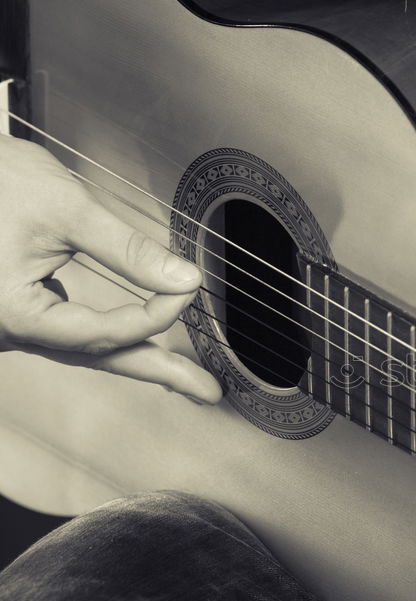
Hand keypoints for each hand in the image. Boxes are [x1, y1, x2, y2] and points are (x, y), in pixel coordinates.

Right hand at [0, 135, 220, 403]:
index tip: (188, 289)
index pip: (103, 330)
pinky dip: (108, 337)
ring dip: (136, 358)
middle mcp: (6, 330)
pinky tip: (140, 344)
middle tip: (208, 391)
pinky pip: (68, 333)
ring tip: (186, 379)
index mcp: (12, 313)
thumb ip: (127, 249)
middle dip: (158, 372)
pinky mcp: (16, 311)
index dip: (155, 314)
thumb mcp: (64, 206)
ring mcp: (8, 325)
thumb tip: (182, 278)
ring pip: (83, 349)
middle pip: (96, 356)